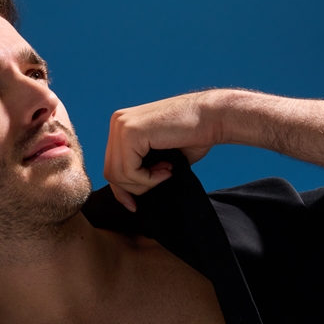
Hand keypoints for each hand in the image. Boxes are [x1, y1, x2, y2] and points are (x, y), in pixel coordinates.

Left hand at [104, 91, 221, 210]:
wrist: (212, 117)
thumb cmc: (192, 136)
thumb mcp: (158, 157)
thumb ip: (140, 168)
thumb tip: (124, 195)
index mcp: (122, 126)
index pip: (111, 165)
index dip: (121, 190)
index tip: (133, 206)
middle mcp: (118, 122)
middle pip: (111, 172)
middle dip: (135, 187)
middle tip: (161, 180)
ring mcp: (122, 125)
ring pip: (119, 174)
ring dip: (144, 183)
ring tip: (166, 173)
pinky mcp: (131, 132)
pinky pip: (129, 171)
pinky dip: (148, 179)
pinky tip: (167, 169)